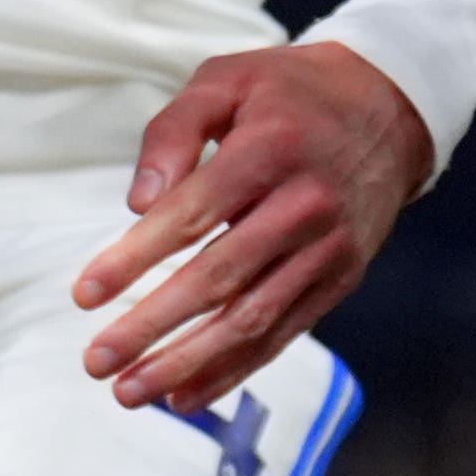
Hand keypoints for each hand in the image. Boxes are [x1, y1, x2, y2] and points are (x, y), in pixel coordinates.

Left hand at [84, 40, 427, 408]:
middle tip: (96, 361)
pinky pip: (282, 334)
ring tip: (129, 392)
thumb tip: (137, 204)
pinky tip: (184, 394)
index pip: (190, 217)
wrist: (391, 109)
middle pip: (218, 279)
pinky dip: (233, 369)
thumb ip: (174, 131)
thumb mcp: (225, 80)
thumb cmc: (289, 93)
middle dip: (151, 327)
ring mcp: (327, 249)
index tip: (84, 295)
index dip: (133, 259)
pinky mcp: (340, 278)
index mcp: (269, 151)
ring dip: (187, 363)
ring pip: (251, 320)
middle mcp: (304, 206)